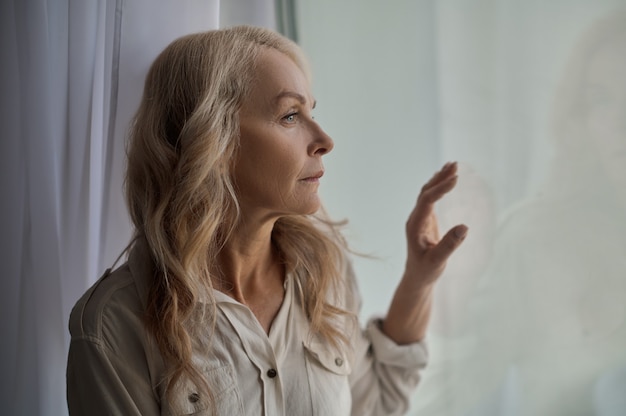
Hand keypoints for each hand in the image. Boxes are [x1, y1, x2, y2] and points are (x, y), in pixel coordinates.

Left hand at [382, 162, 466, 343]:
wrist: (417, 277)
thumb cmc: (426, 271)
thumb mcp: (438, 260)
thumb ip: (449, 245)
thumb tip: (465, 227)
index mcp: (414, 226)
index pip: (427, 201)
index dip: (441, 189)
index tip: (456, 179)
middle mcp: (415, 219)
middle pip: (426, 192)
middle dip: (440, 178)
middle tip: (455, 164)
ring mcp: (419, 218)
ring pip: (427, 193)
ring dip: (439, 179)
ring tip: (452, 165)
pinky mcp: (425, 220)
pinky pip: (431, 199)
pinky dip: (439, 187)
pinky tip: (447, 178)